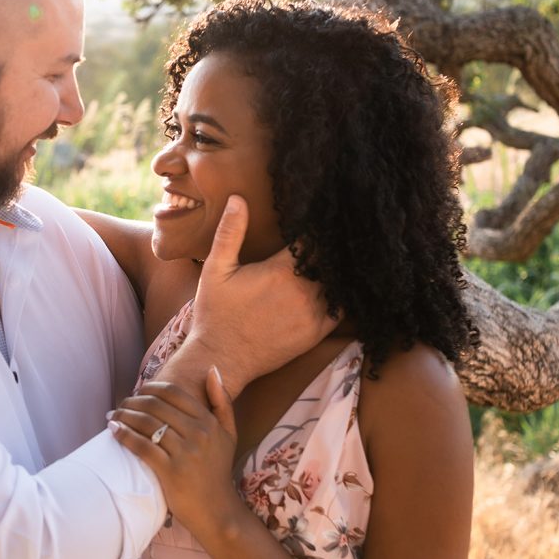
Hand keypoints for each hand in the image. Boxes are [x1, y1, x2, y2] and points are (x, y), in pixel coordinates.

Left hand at [110, 368, 242, 539]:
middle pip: (155, 405)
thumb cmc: (218, 470)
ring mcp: (184, 453)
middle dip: (132, 401)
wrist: (217, 510)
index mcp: (209, 422)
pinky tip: (114, 430)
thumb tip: (213, 369)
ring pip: (146, 423)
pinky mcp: (170, 471)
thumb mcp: (228, 433)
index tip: (138, 391)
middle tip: (121, 404)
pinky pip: (141, 446)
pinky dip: (124, 435)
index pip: (173, 392)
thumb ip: (222, 401)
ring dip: (124, 415)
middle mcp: (198, 434)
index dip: (151, 387)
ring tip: (113, 416)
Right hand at [187, 195, 335, 397]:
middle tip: (337, 229)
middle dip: (330, 245)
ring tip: (340, 253)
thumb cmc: (215, 313)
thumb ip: (230, 232)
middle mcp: (303, 292)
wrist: (221, 360)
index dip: (318, 226)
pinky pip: (341, 308)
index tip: (322, 213)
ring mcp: (313, 314)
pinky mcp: (316, 333)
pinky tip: (341, 284)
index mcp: (281, 271)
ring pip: (337, 283)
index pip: (313, 239)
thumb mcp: (215, 269)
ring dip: (337, 269)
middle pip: (329, 259)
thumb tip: (238, 198)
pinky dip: (342, 294)